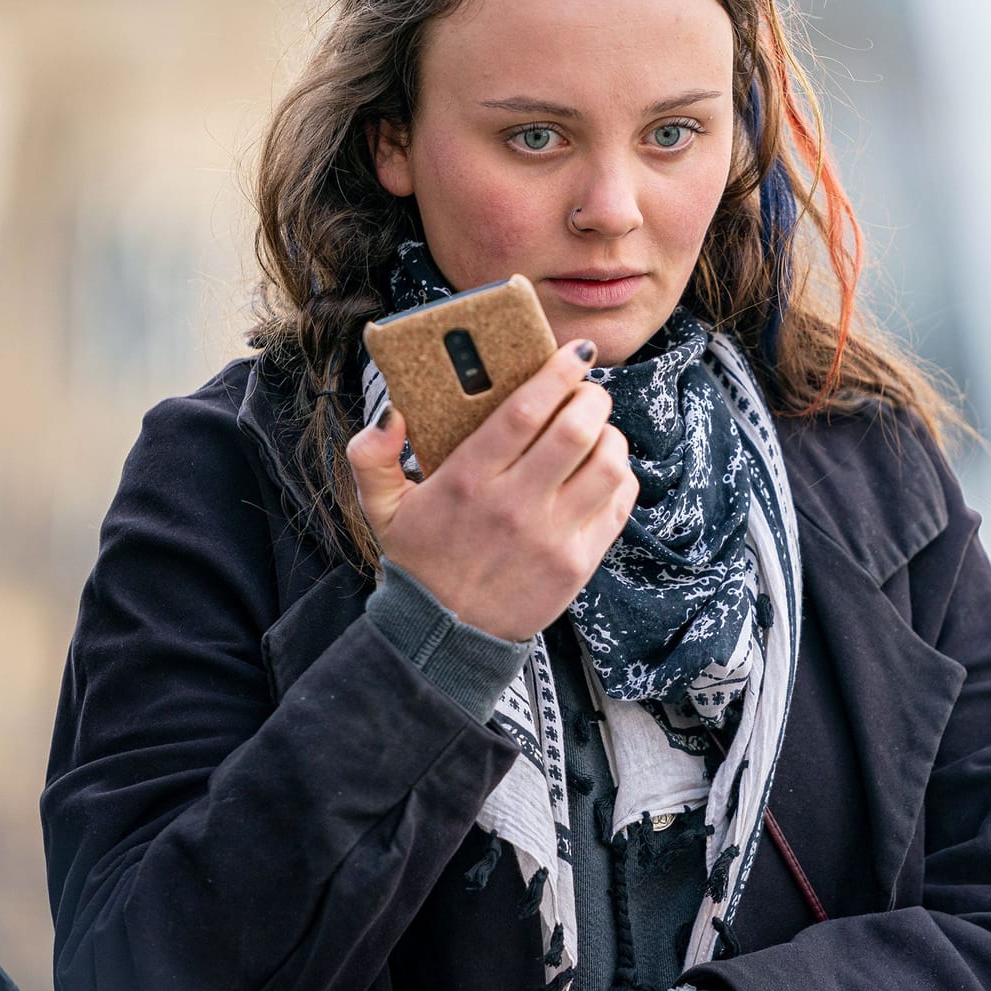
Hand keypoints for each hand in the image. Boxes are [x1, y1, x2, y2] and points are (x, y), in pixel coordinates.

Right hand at [348, 339, 637, 641]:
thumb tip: (391, 413)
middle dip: (593, 397)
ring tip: (597, 431)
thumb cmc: (420, 562)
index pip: (525, 410)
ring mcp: (551, 537)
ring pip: (608, 464)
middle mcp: (514, 505)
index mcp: (468, 480)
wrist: (444, 637)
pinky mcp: (577, 564)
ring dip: (611, 436)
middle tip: (589, 390)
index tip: (576, 353)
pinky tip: (604, 471)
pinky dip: (620, 478)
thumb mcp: (380, 508)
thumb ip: (370, 455)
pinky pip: (618, 505)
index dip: (558, 372)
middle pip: (576, 429)